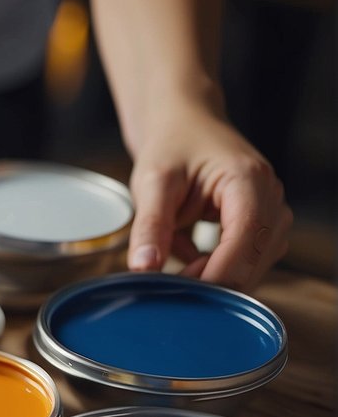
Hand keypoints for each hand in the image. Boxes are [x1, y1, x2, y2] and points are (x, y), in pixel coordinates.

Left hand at [125, 107, 290, 291]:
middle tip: (163, 279)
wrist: (184, 126)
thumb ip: (150, 227)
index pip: (244, 244)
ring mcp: (271, 215)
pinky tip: (184, 249)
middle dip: (209, 280)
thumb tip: (145, 268)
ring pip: (250, 269)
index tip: (175, 290)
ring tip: (172, 254)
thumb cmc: (171, 147)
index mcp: (249, 181)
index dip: (212, 276)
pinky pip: (243, 264)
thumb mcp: (152, 183)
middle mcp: (271, 199)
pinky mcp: (261, 228)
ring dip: (209, 275)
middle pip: (252, 263)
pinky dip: (211, 266)